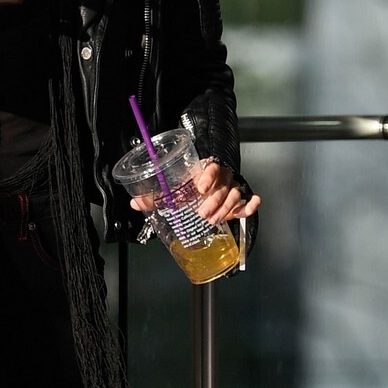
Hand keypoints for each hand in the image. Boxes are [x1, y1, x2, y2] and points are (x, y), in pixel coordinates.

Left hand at [132, 162, 260, 223]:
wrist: (200, 191)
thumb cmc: (185, 189)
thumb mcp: (170, 191)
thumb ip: (153, 196)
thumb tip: (135, 203)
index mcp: (203, 170)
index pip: (210, 167)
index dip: (208, 176)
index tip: (199, 187)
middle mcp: (220, 177)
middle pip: (223, 185)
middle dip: (214, 200)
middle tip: (202, 213)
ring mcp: (230, 189)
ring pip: (234, 194)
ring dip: (225, 207)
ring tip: (213, 219)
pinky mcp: (237, 202)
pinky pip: (247, 201)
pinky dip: (251, 204)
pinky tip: (252, 205)